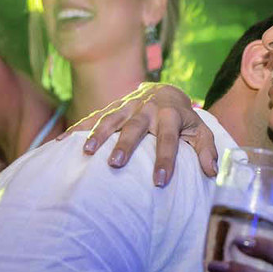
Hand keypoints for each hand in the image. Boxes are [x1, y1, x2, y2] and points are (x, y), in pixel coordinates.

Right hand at [58, 82, 217, 184]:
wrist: (166, 90)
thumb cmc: (184, 118)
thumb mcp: (201, 130)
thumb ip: (206, 149)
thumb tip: (212, 172)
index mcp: (170, 114)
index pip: (169, 138)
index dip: (165, 159)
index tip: (159, 182)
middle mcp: (147, 108)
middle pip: (135, 127)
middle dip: (125, 144)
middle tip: (115, 164)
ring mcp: (127, 106)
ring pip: (111, 119)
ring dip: (97, 134)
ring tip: (86, 152)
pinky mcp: (113, 108)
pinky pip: (93, 117)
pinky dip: (77, 129)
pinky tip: (61, 142)